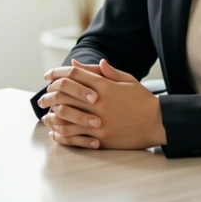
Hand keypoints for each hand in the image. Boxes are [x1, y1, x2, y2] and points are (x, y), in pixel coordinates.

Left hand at [39, 58, 165, 150]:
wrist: (158, 123)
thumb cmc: (142, 100)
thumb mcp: (126, 79)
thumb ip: (104, 71)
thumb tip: (79, 63)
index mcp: (104, 86)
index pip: (73, 74)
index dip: (56, 72)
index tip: (47, 76)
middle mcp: (99, 102)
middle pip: (64, 93)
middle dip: (48, 94)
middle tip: (42, 98)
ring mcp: (99, 121)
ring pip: (65, 115)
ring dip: (51, 115)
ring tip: (45, 116)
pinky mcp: (101, 138)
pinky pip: (75, 136)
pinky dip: (61, 134)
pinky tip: (55, 133)